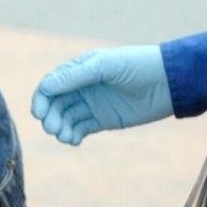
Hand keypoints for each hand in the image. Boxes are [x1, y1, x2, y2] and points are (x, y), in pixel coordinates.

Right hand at [30, 45, 172, 144]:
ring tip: (65, 136)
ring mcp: (92, 104)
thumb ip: (76, 76)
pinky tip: (73, 140)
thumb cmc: (137, 66)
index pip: (51, 84)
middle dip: (50, 116)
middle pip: (55, 104)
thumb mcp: (106, 66)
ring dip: (60, 128)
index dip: (41, 98)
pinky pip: (81, 129)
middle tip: (52, 128)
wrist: (168, 83)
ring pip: (66, 118)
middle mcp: (82, 86)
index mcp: (80, 69)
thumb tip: (45, 86)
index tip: (39, 113)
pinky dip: (73, 136)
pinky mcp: (103, 120)